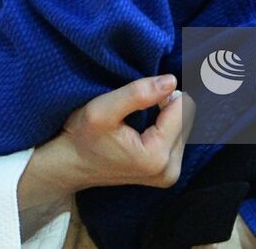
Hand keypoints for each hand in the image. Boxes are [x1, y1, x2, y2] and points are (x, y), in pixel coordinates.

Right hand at [24, 75, 193, 199]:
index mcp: (156, 156)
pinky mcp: (166, 174)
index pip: (182, 108)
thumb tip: (171, 81)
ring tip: (141, 114)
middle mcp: (169, 170)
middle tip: (140, 102)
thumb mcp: (102, 110)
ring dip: (167, 115)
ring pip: (184, 127)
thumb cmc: (81, 137)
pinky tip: (146, 124)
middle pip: (187, 118)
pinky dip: (166, 126)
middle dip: (167, 104)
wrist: (69, 165)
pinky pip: (177, 138)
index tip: (142, 91)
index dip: (163, 93)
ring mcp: (168, 174)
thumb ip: (138, 94)